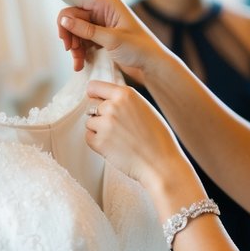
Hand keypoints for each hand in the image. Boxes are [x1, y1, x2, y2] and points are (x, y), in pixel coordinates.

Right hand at [57, 0, 164, 80]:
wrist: (152, 65)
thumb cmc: (139, 48)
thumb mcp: (111, 39)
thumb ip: (87, 29)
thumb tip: (65, 19)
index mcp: (108, 4)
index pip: (78, 1)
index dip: (67, 15)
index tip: (63, 32)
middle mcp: (104, 12)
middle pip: (75, 18)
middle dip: (71, 36)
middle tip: (70, 50)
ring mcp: (102, 25)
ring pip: (78, 32)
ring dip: (75, 47)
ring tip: (77, 62)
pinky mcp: (102, 38)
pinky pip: (84, 41)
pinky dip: (80, 52)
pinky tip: (80, 63)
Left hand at [84, 79, 194, 199]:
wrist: (161, 163)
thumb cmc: (157, 138)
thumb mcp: (144, 108)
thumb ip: (124, 101)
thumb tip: (104, 100)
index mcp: (125, 94)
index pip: (94, 86)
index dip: (94, 94)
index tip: (96, 100)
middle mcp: (112, 106)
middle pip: (91, 105)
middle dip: (100, 115)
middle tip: (117, 127)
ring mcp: (104, 123)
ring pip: (90, 122)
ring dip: (99, 130)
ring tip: (119, 139)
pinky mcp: (99, 141)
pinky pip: (89, 137)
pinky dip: (98, 143)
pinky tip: (115, 147)